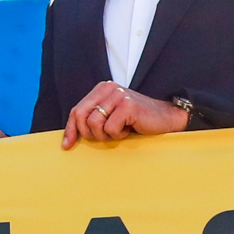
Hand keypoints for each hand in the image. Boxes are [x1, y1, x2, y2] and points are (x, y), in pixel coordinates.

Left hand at [61, 82, 191, 148]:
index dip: (71, 129)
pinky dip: (119, 135)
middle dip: (89, 133)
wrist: (166, 119)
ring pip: (94, 123)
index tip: (67, 145)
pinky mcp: (128, 105)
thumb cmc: (137, 121)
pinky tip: (129, 129)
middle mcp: (108, 88)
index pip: (77, 110)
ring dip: (106, 135)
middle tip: (105, 136)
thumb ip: (92, 120)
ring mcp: (118, 95)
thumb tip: (68, 140)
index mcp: (102, 89)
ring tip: (120, 131)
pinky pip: (110, 128)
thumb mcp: (110, 117)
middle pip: (81, 116)